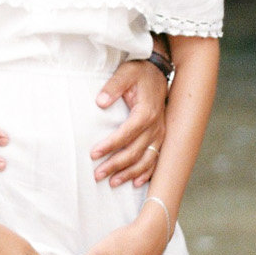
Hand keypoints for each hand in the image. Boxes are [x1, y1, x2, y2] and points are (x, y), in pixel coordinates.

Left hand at [90, 58, 166, 186]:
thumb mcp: (125, 73)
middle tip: (98, 174)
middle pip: (135, 152)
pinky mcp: (161, 137)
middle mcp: (155, 126)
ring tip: (113, 182)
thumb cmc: (139, 73)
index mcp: (146, 112)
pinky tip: (137, 182)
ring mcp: (160, 133)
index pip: (126, 134)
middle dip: (116, 165)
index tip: (94, 154)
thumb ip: (113, 87)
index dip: (110, 146)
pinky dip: (147, 173)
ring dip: (129, 173)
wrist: (158, 71)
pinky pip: (156, 159)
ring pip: (146, 160)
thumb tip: (100, 102)